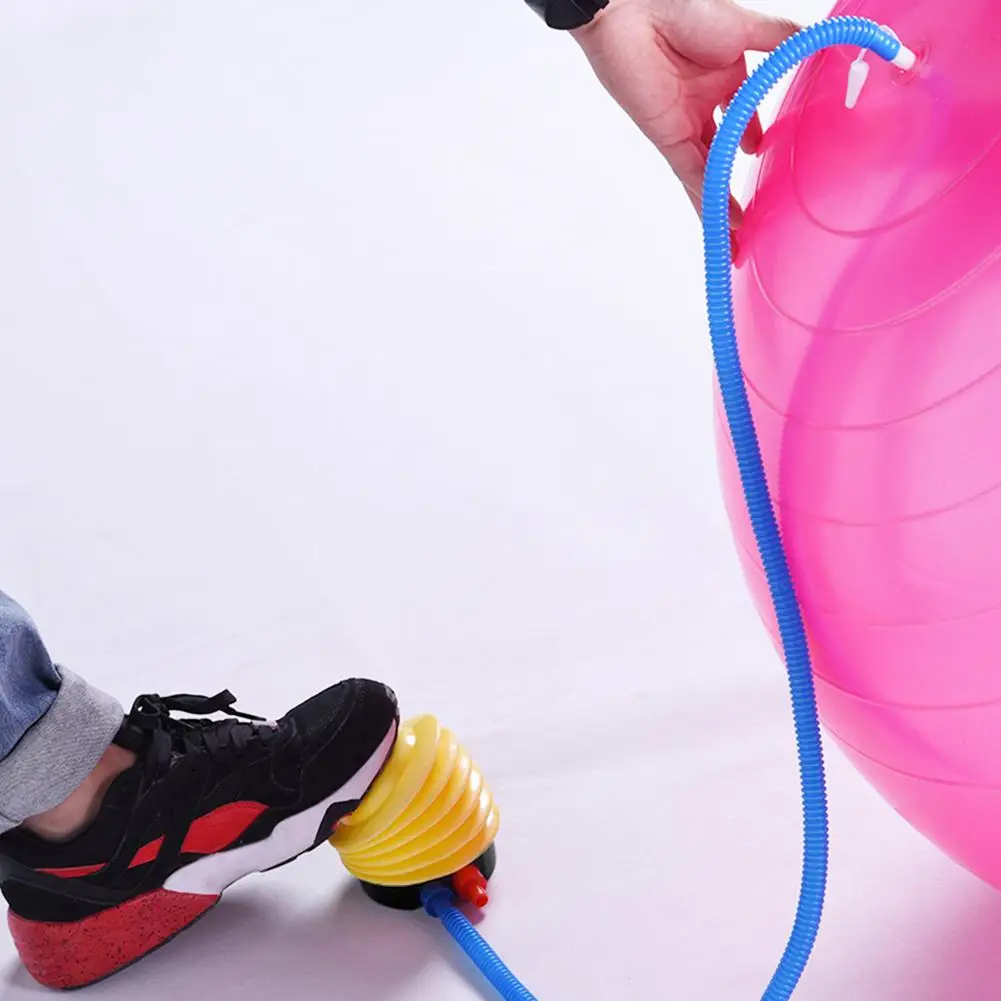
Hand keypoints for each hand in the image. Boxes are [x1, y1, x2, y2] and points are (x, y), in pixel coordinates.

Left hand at [573, 0, 797, 224]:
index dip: (756, 136)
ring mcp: (686, 123)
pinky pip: (693, 176)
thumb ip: (781, 42)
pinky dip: (709, 201)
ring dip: (725, 206)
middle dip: (740, 180)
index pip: (745, 115)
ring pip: (710, 173)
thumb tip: (822, 46)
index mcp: (726, 75)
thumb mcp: (746, 27)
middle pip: (725, 152)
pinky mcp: (668, 138)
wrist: (633, 12)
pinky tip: (727, 226)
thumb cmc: (684, 9)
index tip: (769, 153)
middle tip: (759, 210)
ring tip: (743, 238)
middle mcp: (706, 104)